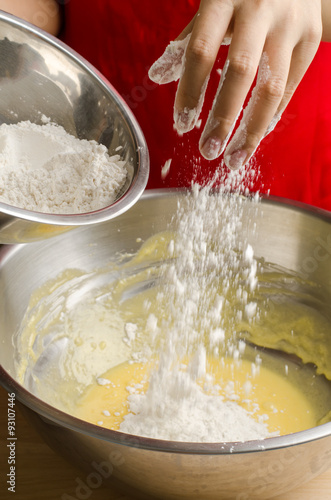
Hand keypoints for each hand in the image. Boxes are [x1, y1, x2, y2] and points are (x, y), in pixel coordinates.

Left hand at [149, 0, 321, 169]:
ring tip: (233, 159)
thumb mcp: (213, 4)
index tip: (182, 124)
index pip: (201, 50)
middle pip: (240, 72)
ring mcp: (290, 24)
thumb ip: (187, 41)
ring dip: (251, 130)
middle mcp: (260, 8)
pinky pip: (290, 88)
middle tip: (207, 152)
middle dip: (222, 118)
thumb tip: (157, 76)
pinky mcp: (310, 39)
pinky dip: (271, 117)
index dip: (190, 90)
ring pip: (272, 87)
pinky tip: (254, 137)